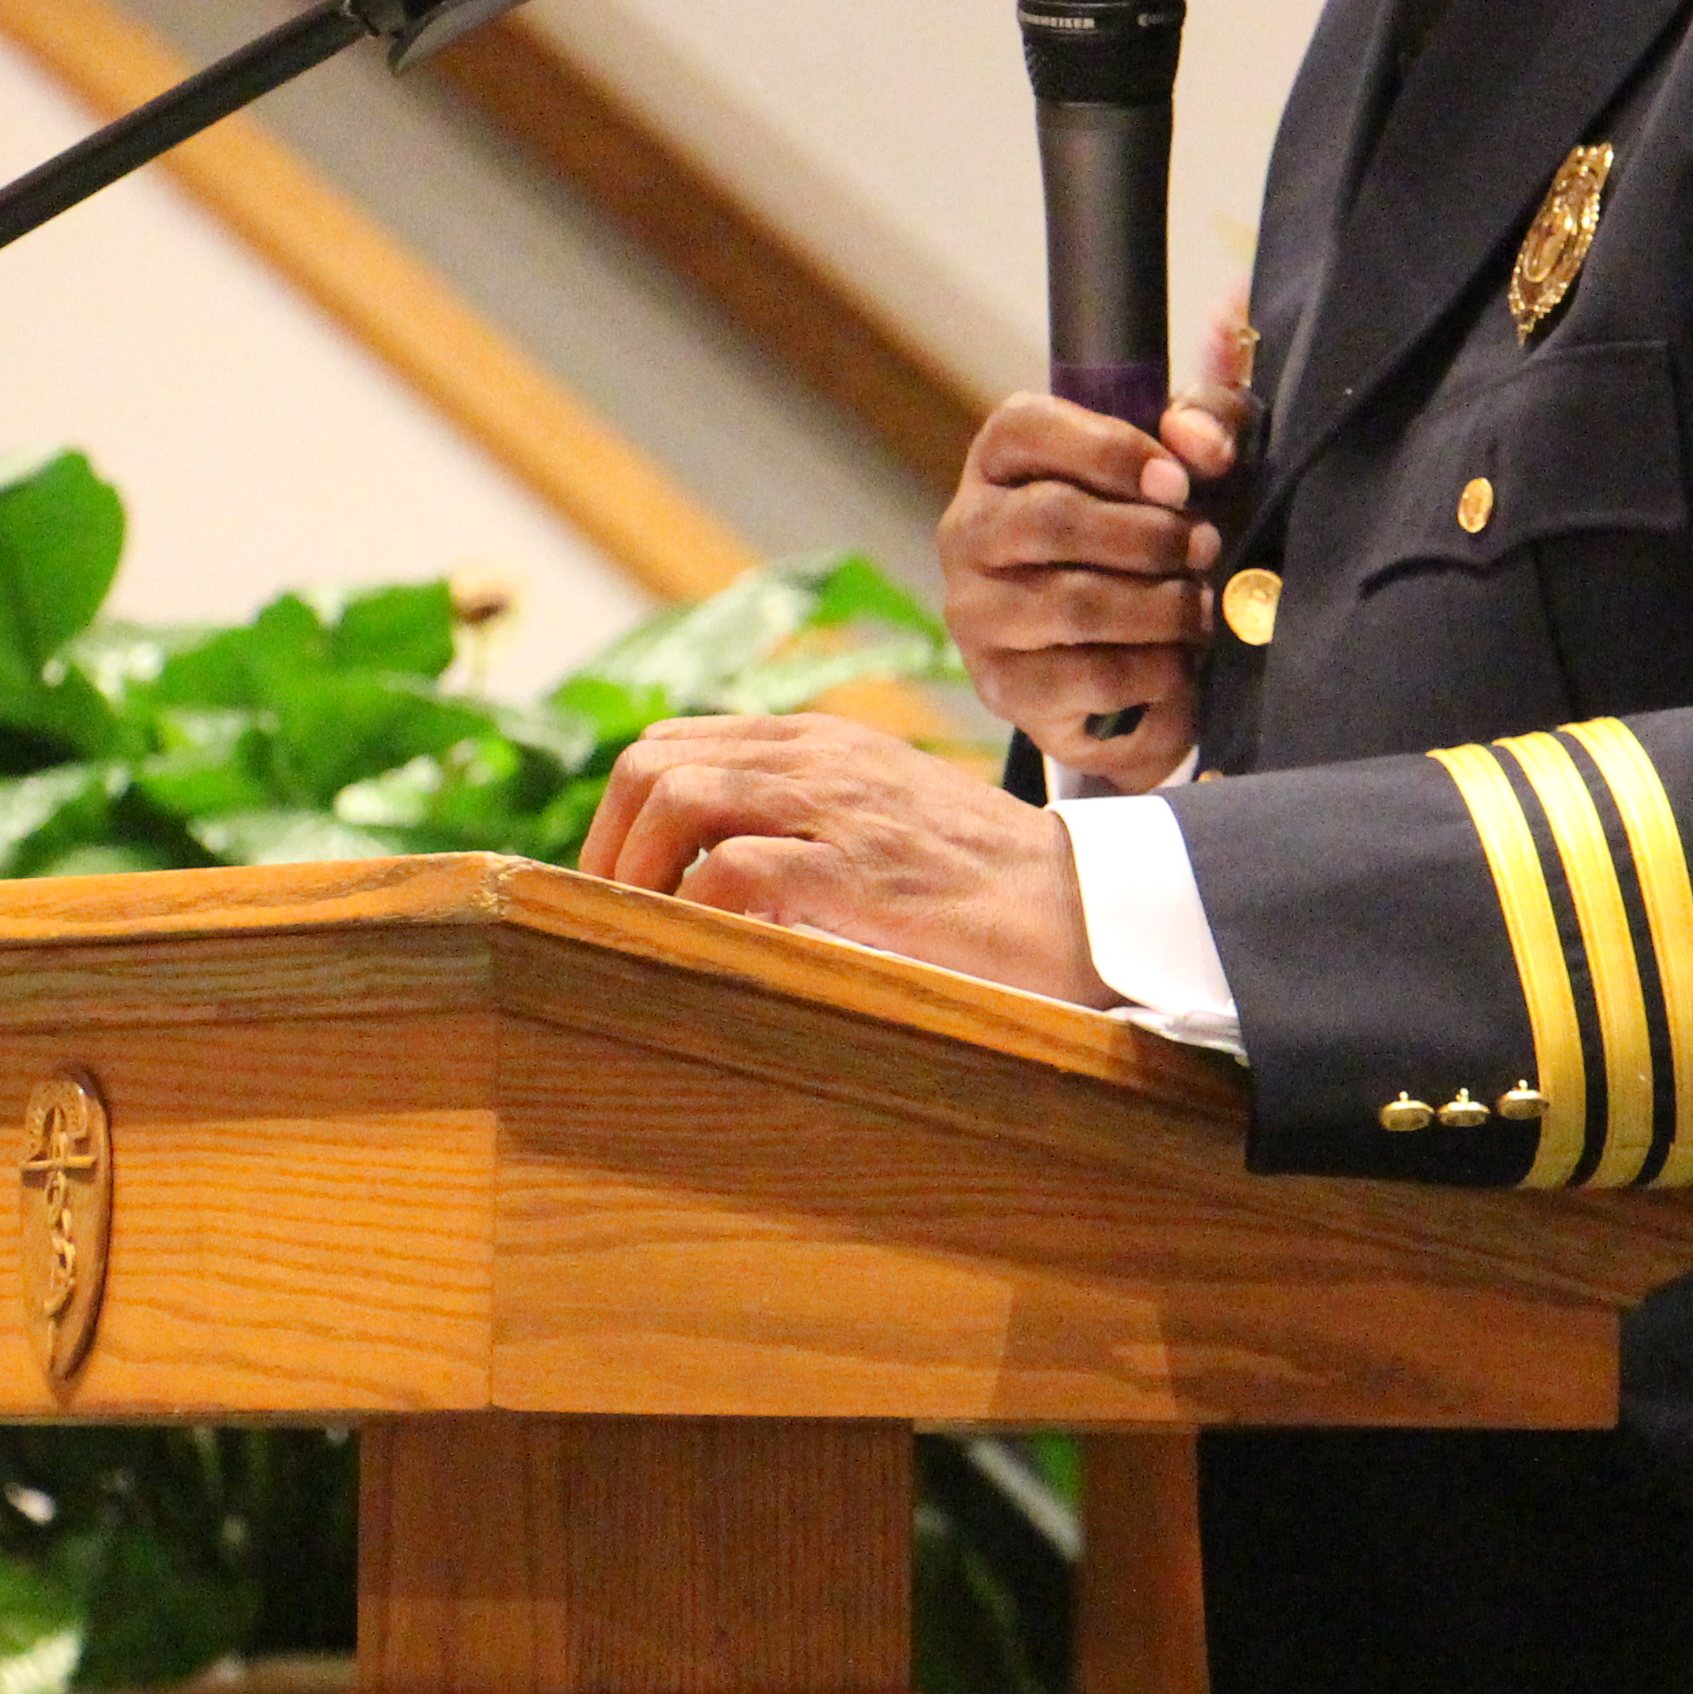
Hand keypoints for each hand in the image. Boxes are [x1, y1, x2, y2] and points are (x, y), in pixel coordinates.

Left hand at [577, 714, 1116, 1002]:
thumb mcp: (881, 821)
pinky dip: (697, 910)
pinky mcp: (859, 868)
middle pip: (653, 764)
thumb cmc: (983, 882)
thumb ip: (804, 823)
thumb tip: (702, 877)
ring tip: (638, 936)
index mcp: (818, 742)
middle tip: (606, 922)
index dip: (620, 817)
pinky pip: (733, 870)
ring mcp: (837, 806)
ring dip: (636, 873)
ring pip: (678, 798)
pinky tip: (705, 951)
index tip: (612, 888)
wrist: (1086, 906)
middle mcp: (817, 757)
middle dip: (608, 845)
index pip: (671, 745)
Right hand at [939, 294, 1259, 788]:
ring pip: (1073, 604)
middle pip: (1052, 518)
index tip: (1180, 483)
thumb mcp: (1191, 460)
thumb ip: (1210, 422)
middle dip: (1150, 536)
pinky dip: (1154, 672)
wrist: (1130, 651)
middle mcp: (969, 530)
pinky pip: (1088, 679)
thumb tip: (1200, 443)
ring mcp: (976, 613)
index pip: (1028, 428)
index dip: (1112, 450)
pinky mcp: (1003, 687)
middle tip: (1206, 549)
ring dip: (1161, 607)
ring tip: (1202, 609)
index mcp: (1002, 458)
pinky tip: (1181, 663)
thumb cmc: (1156, 530)